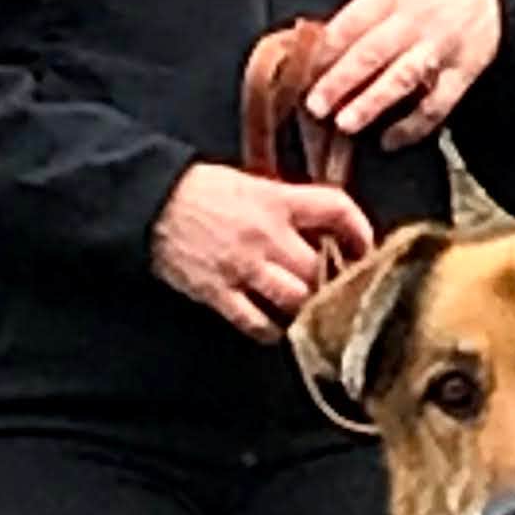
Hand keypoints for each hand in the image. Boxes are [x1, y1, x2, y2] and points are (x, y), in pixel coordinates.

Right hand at [148, 164, 373, 338]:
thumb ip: (290, 207)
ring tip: (307, 310)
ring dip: (307, 309)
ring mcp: (241, 267)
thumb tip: (328, 233)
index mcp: (276, 200)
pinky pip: (257, 323)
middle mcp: (265, 234)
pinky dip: (272, 330)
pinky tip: (275, 325)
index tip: (364, 249)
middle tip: (336, 289)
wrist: (150, 202)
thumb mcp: (253, 184)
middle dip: (333, 281)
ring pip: (296, 300)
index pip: (336, 208)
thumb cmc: (202, 190)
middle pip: (320, 267)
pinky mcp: (217, 292)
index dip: (361, 231)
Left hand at [302, 0, 503, 148]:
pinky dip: (413, 126)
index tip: (301, 73)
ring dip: (371, 103)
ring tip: (345, 124)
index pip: (351, 22)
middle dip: (340, 81)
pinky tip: (390, 140)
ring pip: (402, 78)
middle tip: (315, 105)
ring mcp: (439, 48)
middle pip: (372, 51)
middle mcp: (415, 20)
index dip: (324, 50)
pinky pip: (437, 104)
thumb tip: (321, 50)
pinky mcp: (462, 73)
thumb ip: (363, 14)